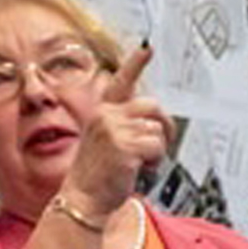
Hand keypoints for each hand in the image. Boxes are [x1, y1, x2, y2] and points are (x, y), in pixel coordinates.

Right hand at [61, 43, 170, 214]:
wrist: (83, 201)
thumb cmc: (97, 176)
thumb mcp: (108, 142)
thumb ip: (126, 125)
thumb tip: (154, 120)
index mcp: (102, 112)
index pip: (121, 82)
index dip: (135, 64)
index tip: (147, 47)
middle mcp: (106, 116)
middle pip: (152, 106)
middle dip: (164, 126)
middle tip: (160, 145)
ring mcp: (114, 130)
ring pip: (157, 130)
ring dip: (157, 150)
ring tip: (141, 163)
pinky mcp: (124, 146)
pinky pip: (156, 146)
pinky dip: (155, 161)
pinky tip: (141, 169)